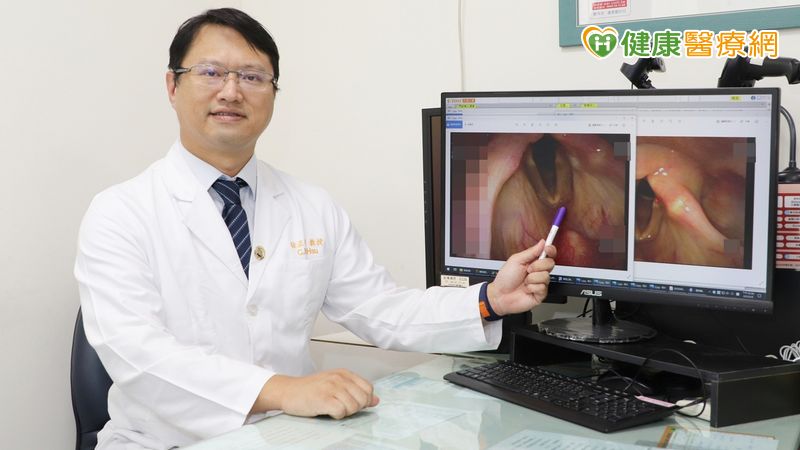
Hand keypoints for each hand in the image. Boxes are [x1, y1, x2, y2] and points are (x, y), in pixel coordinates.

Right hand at [252, 369, 379, 418]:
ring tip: (333, 409)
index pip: (368, 388)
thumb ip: (355, 391)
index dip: (364, 400)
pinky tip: (328, 411)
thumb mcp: (335, 385)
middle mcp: (339, 378)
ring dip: (345, 413)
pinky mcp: (323, 398)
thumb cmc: (310, 389)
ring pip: (354, 406)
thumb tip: (375, 400)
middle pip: (363, 398)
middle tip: (342, 408)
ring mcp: (331, 387)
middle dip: (355, 408)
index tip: (353, 404)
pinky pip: (341, 411)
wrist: (288, 391)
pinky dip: (337, 415)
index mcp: (344, 373)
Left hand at [486, 239, 555, 315]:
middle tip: (527, 270)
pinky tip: (526, 289)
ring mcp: (540, 283)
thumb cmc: (505, 278)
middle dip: (537, 266)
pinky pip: (542, 287)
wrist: (500, 295)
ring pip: (546, 276)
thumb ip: (531, 251)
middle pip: (550, 263)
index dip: (550, 250)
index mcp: (533, 262)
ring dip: (531, 278)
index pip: (548, 254)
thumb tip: (542, 242)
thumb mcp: (516, 260)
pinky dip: (531, 288)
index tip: (547, 249)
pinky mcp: (541, 294)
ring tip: (524, 282)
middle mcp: (539, 272)